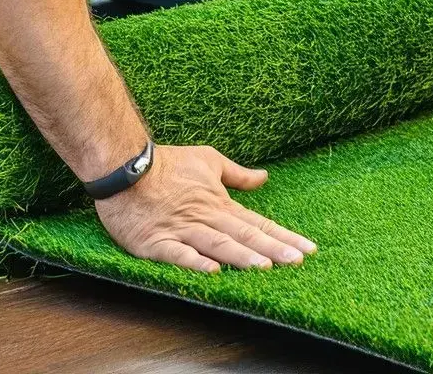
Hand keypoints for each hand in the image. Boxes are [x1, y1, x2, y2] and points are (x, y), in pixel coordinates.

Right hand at [94, 144, 317, 271]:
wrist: (123, 164)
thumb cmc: (166, 163)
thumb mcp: (207, 160)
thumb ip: (237, 174)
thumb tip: (264, 177)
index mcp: (219, 204)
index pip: (258, 223)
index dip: (284, 237)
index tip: (309, 249)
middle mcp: (205, 218)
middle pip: (243, 237)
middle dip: (272, 250)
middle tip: (297, 261)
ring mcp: (181, 231)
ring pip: (216, 244)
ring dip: (240, 257)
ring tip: (264, 268)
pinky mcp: (155, 243)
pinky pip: (177, 254)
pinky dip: (194, 263)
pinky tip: (212, 271)